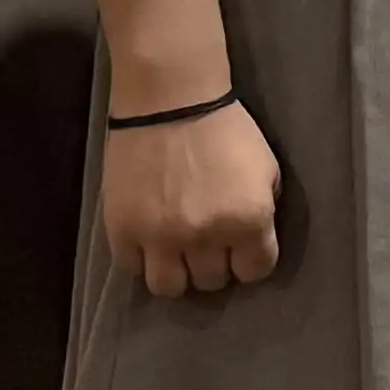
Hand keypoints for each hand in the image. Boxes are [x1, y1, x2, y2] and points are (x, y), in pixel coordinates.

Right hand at [105, 98, 283, 296]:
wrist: (169, 102)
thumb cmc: (226, 131)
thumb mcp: (266, 170)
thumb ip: (263, 210)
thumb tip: (252, 240)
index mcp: (248, 222)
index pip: (255, 272)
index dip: (251, 262)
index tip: (243, 250)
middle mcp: (205, 237)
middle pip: (212, 282)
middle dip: (215, 265)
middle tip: (209, 246)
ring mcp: (159, 237)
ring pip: (168, 287)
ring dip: (177, 273)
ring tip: (177, 254)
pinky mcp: (122, 229)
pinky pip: (131, 268)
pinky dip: (141, 260)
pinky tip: (148, 242)